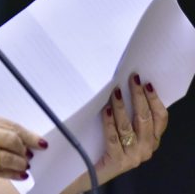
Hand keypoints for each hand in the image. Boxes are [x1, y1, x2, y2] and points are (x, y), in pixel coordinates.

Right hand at [0, 113, 45, 185]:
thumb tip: (25, 142)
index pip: (10, 125)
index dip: (29, 135)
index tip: (41, 143)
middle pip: (11, 139)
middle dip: (24, 150)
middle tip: (28, 157)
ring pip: (7, 157)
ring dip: (20, 164)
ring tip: (24, 166)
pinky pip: (0, 171)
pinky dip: (13, 174)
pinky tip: (19, 175)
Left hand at [66, 73, 167, 192]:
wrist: (90, 171)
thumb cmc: (106, 146)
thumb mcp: (124, 132)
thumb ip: (130, 117)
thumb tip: (125, 89)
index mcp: (152, 141)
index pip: (160, 118)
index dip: (154, 100)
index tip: (146, 83)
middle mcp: (146, 149)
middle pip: (145, 119)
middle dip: (139, 97)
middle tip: (132, 79)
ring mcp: (133, 156)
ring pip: (128, 127)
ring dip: (122, 107)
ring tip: (116, 92)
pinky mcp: (118, 161)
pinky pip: (113, 138)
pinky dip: (109, 122)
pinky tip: (106, 110)